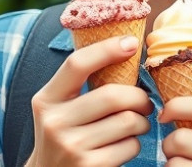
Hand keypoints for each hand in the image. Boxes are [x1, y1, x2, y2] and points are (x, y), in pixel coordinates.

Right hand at [25, 35, 153, 166]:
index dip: (107, 49)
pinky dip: (135, 143)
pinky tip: (125, 145)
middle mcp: (54, 122)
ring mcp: (71, 147)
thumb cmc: (66, 135)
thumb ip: (81, 86)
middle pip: (112, 95)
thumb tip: (126, 48)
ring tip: (136, 125)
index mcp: (46, 100)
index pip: (77, 64)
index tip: (131, 43)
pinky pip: (130, 145)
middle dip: (139, 97)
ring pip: (128, 121)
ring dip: (141, 122)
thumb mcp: (60, 108)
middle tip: (145, 103)